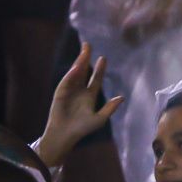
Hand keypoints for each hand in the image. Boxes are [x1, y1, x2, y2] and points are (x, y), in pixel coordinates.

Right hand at [36, 43, 125, 167]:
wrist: (66, 136)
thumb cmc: (82, 129)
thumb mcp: (100, 119)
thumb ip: (110, 108)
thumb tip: (122, 97)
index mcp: (89, 96)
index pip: (95, 79)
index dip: (99, 69)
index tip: (103, 58)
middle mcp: (79, 91)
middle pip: (83, 71)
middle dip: (85, 58)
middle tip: (87, 45)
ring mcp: (69, 92)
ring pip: (75, 74)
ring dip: (78, 62)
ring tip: (83, 51)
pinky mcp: (60, 94)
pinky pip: (66, 82)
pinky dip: (71, 75)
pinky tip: (77, 67)